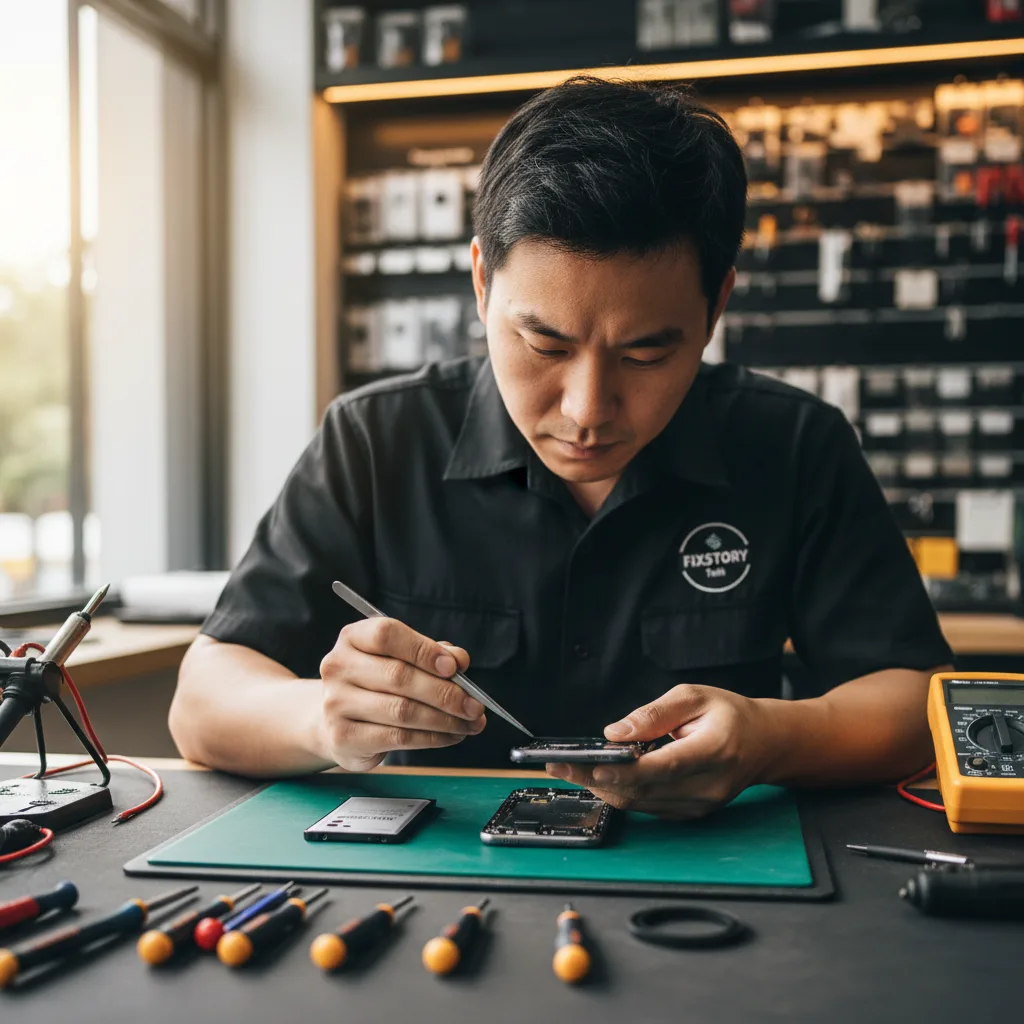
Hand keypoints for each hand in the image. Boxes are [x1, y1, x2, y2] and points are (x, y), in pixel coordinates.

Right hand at [318, 618, 485, 770]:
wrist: (337, 721)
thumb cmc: (379, 683)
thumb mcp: (403, 659)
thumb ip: (433, 654)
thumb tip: (459, 661)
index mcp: (352, 638)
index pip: (387, 635)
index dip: (424, 650)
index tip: (455, 667)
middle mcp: (338, 667)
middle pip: (398, 676)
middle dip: (445, 693)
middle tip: (475, 706)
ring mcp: (335, 703)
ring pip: (402, 711)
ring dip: (445, 720)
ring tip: (470, 723)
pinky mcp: (342, 737)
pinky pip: (397, 737)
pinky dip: (432, 738)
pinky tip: (451, 736)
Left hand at [547, 684, 775, 819]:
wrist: (765, 744)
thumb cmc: (731, 716)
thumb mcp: (694, 697)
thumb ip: (654, 714)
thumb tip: (615, 732)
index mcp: (714, 750)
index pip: (662, 766)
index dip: (623, 769)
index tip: (589, 765)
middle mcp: (708, 785)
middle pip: (643, 791)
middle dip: (596, 780)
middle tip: (561, 767)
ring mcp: (701, 805)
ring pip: (641, 804)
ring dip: (603, 789)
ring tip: (571, 770)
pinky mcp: (691, 813)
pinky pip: (648, 808)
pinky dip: (622, 793)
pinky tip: (602, 777)